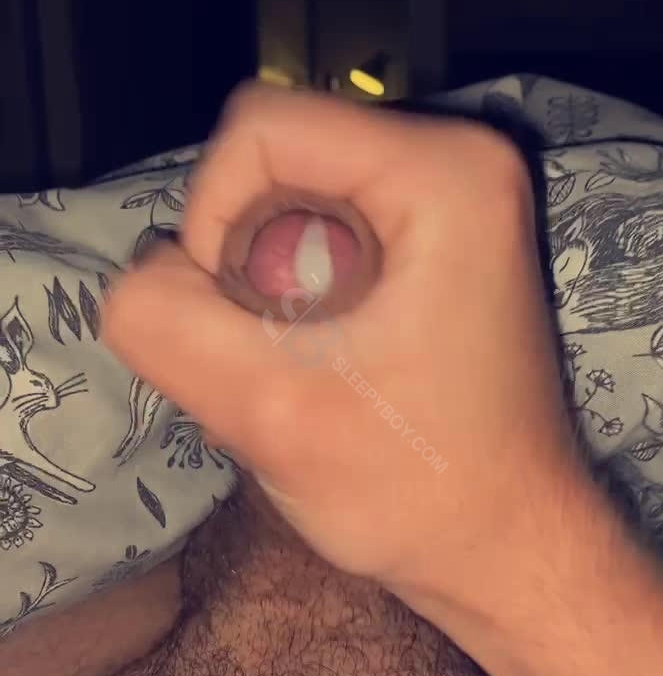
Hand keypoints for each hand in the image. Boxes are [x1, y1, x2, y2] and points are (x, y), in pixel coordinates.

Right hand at [101, 83, 581, 609]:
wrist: (506, 546)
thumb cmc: (419, 492)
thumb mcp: (268, 414)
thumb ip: (167, 324)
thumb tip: (142, 275)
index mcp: (444, 173)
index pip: (258, 129)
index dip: (214, 220)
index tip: (248, 324)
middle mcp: (460, 157)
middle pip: (274, 160)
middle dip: (245, 262)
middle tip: (287, 358)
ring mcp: (453, 193)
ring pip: (286, 198)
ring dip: (265, 287)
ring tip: (311, 368)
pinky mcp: (438, 233)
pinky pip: (319, 227)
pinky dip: (296, 292)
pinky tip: (328, 360)